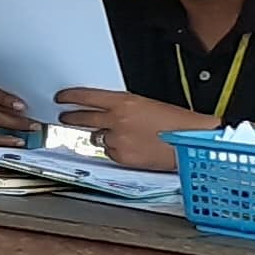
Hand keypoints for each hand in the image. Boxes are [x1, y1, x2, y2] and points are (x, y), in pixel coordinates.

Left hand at [57, 87, 208, 171]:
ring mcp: (118, 140)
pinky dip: (115, 150)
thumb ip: (122, 107)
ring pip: (96, 138)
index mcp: (124, 102)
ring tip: (120, 135)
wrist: (193, 141)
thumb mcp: (147, 105)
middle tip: (65, 116)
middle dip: (71, 117)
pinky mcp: (122, 157)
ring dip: (102, 136)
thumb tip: (104, 111)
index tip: (61, 98)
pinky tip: (131, 147)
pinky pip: (109, 153)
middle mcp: (117, 121)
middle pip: (82, 118)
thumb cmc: (177, 122)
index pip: (86, 97)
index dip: (70, 97)